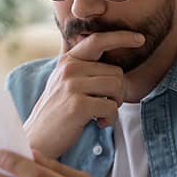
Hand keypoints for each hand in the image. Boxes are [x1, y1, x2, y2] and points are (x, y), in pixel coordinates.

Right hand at [23, 31, 144, 158]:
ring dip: (115, 104)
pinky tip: (99, 123)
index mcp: (68, 61)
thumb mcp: (62, 81)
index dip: (121, 37)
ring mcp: (72, 86)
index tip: (140, 38)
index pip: (98, 40)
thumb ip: (79, 64)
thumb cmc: (56, 112)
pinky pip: (111, 107)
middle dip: (118, 91)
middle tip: (106, 104)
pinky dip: (111, 119)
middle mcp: (69, 69)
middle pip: (116, 71)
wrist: (37, 139)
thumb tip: (96, 41)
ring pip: (117, 86)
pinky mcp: (78, 105)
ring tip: (101, 113)